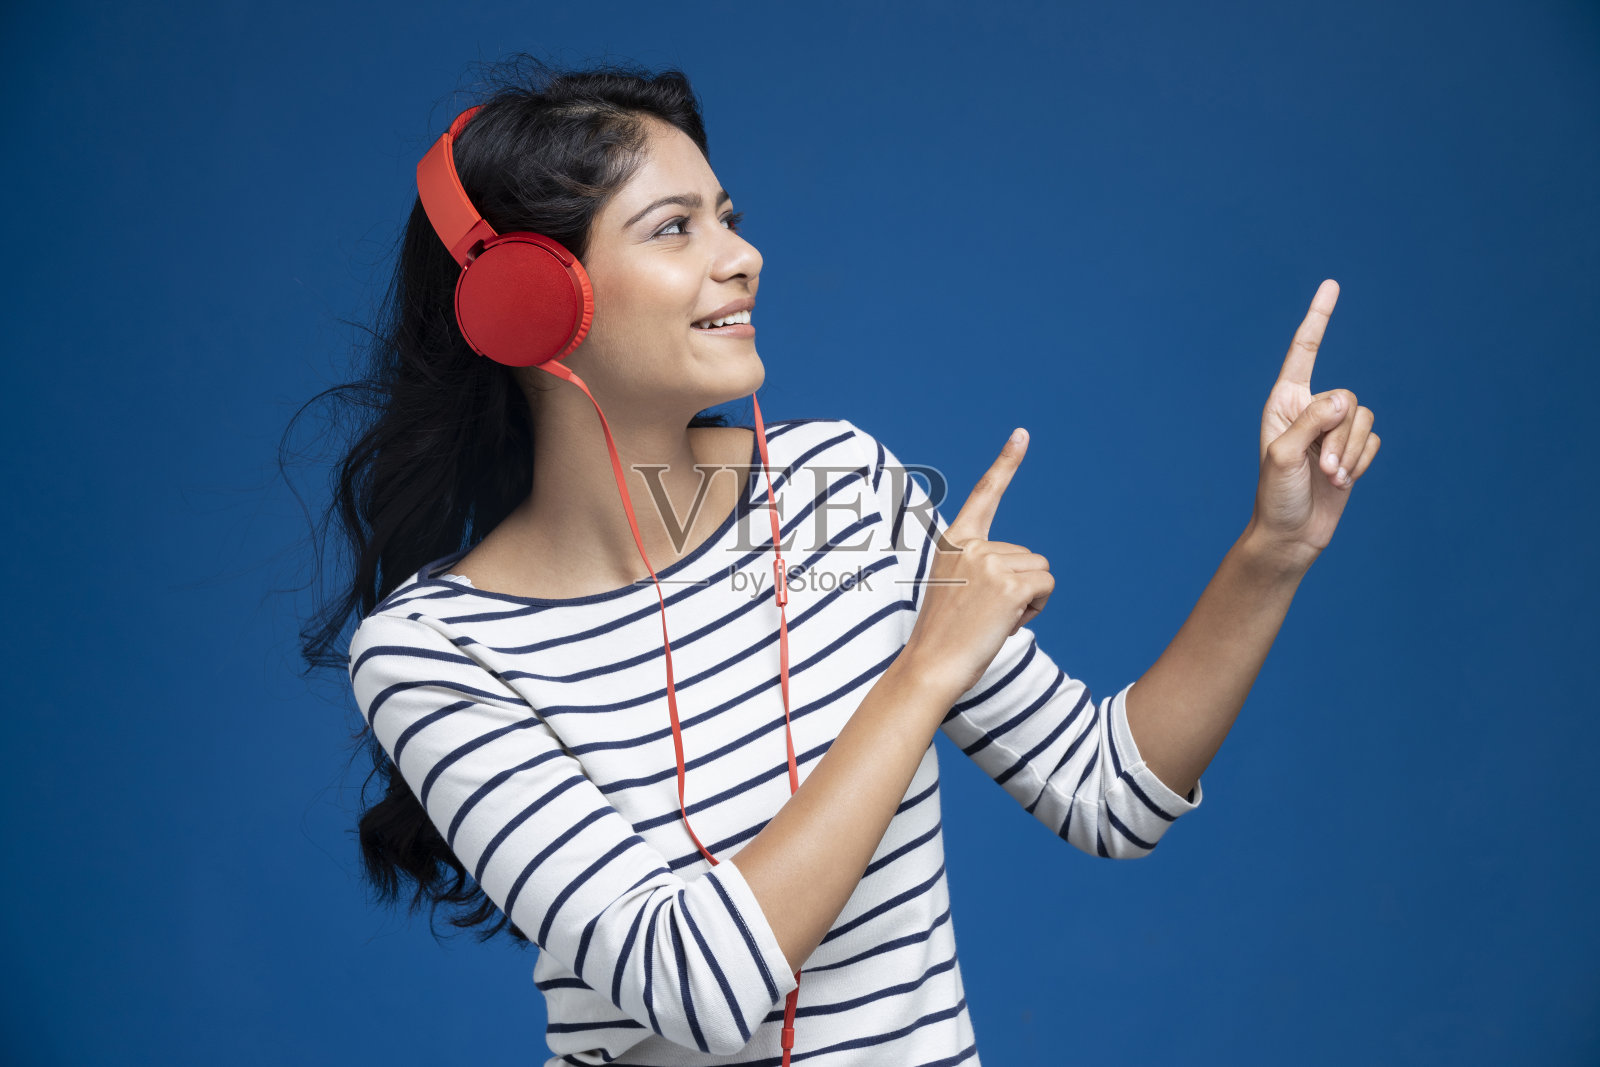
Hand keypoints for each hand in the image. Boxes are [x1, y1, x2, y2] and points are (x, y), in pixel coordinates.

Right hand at [901, 429, 1054, 700]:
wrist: (929, 666)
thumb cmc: (943, 638)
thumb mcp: (955, 588)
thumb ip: (980, 568)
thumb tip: (1025, 573)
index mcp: (954, 541)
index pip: (984, 495)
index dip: (1006, 463)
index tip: (1022, 434)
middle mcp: (971, 544)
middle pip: (1028, 555)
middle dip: (1018, 587)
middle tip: (984, 614)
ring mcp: (989, 561)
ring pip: (1040, 571)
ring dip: (1028, 600)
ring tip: (992, 620)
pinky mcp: (1009, 584)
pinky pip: (1045, 587)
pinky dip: (1036, 609)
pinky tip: (1006, 623)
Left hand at [1250, 279, 1381, 570]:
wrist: (1291, 536)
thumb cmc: (1275, 496)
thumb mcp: (1284, 456)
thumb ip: (1312, 422)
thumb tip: (1346, 400)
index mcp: (1284, 402)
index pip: (1304, 351)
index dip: (1319, 318)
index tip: (1332, 285)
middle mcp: (1309, 410)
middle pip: (1348, 397)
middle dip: (1341, 435)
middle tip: (1324, 467)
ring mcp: (1331, 431)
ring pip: (1364, 420)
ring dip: (1352, 453)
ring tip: (1331, 478)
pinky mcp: (1351, 451)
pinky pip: (1374, 443)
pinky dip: (1361, 463)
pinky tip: (1342, 482)